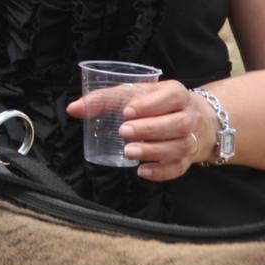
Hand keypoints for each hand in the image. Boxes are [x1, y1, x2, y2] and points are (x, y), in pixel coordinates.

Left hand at [66, 79, 214, 180]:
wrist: (190, 116)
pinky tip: (142, 171)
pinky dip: (162, 172)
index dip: (150, 105)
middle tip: (124, 132)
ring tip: (129, 152)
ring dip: (154, 151)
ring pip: (181, 146)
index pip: (171, 97)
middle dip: (150, 129)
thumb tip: (73, 109)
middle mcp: (189, 115)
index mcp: (176, 93)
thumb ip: (104, 99)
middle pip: (178, 124)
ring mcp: (191, 138)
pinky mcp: (187, 158)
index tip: (127, 111)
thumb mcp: (133, 92)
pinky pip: (179, 167)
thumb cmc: (154, 102)